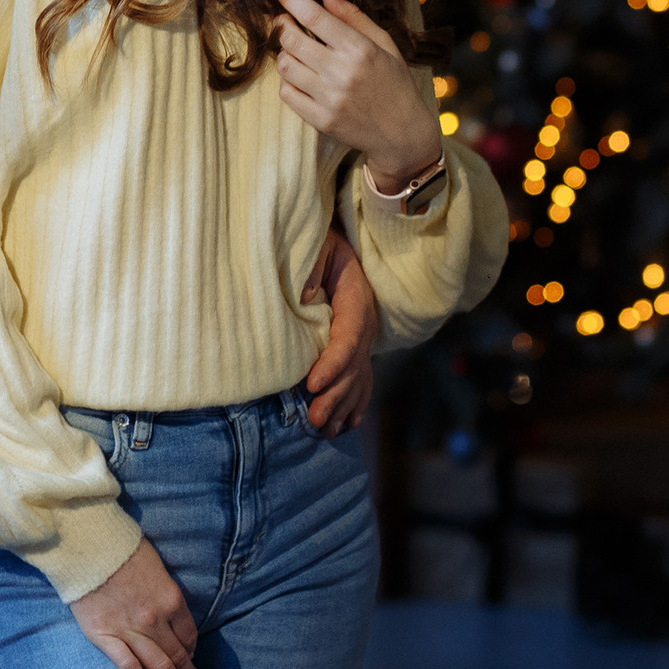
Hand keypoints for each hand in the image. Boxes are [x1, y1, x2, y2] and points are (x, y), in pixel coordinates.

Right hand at [69, 540, 203, 668]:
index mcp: (170, 598)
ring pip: (161, 667)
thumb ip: (163, 590)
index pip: (189, 634)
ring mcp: (131, 630)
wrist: (84, 545)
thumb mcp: (154, 564)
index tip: (192, 662)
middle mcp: (155, 618)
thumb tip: (167, 608)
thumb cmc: (120, 548)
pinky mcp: (106, 637)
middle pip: (179, 656)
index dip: (193, 652)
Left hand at [273, 0, 443, 187]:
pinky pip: (286, 93)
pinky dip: (286, 81)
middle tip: (284, 21)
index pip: (315, 17)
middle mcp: (342, 73)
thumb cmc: (394, 82)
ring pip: (284, 65)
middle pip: (292, 39)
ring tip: (294, 50)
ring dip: (283, 53)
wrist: (402, 133)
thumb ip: (353, 16)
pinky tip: (299, 76)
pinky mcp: (320, 120)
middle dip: (282, 25)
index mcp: (360, 49)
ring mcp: (330, 99)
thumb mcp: (383, 43)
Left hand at [300, 227, 375, 433]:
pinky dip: (355, 402)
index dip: (333, 362)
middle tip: (314, 418)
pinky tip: (346, 424)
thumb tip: (304, 297)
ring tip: (324, 429)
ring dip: (343, 405)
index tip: (312, 383)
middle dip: (336, 394)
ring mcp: (362, 336)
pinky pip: (361, 378)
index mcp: (356, 297)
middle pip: (355, 365)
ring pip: (358, 377)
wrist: (333, 239)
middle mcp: (364, 321)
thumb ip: (309, 266)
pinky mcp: (355, 345)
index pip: (349, 335)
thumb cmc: (316, 240)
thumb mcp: (315, 244)